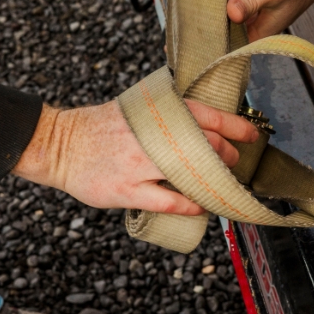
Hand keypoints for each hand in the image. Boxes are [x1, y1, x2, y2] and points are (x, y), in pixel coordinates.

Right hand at [12, 100, 258, 214]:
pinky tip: (200, 206)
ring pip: (193, 174)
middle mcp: (152, 136)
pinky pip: (171, 201)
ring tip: (219, 185)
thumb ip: (167, 112)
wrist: (61, 144)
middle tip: (231, 163)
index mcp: (157, 111)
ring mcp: (141, 164)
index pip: (209, 115)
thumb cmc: (102, 127)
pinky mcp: (128, 190)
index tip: (252, 135)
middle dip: (227, 156)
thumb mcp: (137, 107)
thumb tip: (203, 119)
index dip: (236, 127)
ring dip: (212, 182)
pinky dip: (191, 205)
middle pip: (208, 146)